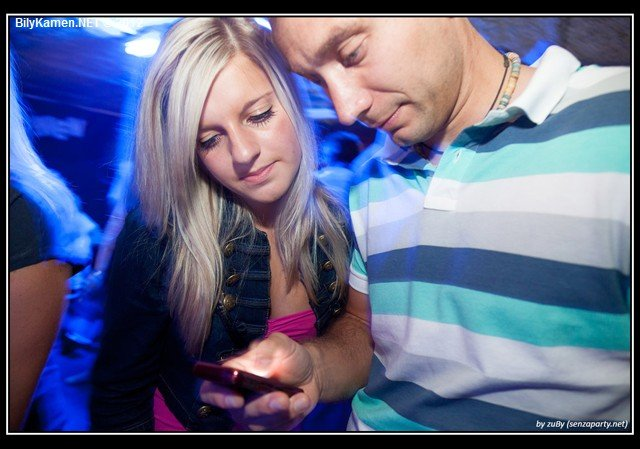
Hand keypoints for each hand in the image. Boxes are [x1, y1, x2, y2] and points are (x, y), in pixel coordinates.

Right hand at [199, 332, 320, 430]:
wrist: (309, 371)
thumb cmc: (287, 357)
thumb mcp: (280, 344)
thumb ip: (266, 349)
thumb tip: (254, 363)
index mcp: (233, 375)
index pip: (211, 390)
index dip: (218, 396)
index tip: (237, 398)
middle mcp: (239, 397)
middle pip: (238, 411)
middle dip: (261, 406)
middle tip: (280, 398)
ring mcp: (255, 414)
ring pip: (260, 422)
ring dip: (281, 411)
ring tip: (299, 397)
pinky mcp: (271, 424)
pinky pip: (278, 426)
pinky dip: (294, 413)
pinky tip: (302, 400)